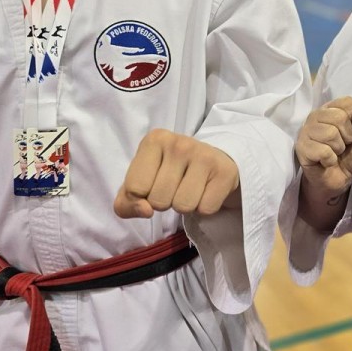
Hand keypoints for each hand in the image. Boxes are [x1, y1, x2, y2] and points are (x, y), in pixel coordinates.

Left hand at [114, 129, 238, 218]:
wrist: (213, 163)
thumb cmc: (168, 174)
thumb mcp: (140, 184)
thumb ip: (126, 203)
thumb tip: (145, 210)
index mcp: (154, 140)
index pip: (135, 188)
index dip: (142, 197)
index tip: (154, 184)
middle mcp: (179, 143)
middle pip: (159, 200)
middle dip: (165, 202)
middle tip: (176, 187)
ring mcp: (204, 154)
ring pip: (183, 206)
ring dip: (185, 206)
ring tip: (190, 189)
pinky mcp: (225, 171)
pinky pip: (205, 209)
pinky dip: (204, 208)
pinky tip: (206, 190)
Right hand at [295, 97, 351, 196]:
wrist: (338, 180)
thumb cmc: (350, 155)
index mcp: (331, 109)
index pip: (348, 102)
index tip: (351, 132)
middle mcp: (316, 115)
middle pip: (339, 117)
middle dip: (347, 137)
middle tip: (342, 146)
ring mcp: (306, 131)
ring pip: (330, 134)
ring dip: (338, 149)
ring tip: (334, 153)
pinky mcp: (301, 148)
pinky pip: (323, 151)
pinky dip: (330, 160)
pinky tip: (325, 161)